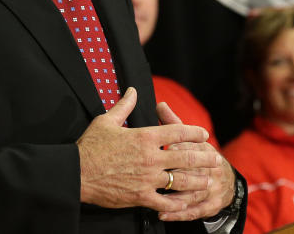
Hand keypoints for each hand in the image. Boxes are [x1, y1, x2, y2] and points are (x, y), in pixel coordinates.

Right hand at [76, 87, 219, 211]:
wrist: (78, 173)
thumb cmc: (90, 146)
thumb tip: (132, 91)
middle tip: (215, 158)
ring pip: (180, 180)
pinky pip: (164, 202)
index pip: (176, 131)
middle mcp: (150, 157)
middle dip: (204, 157)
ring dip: (196, 180)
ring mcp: (147, 178)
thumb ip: (124, 106)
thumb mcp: (106, 120)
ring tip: (207, 181)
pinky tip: (185, 202)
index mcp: (144, 137)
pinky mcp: (140, 196)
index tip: (203, 133)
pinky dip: (176, 203)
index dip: (193, 131)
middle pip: (185, 156)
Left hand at [155, 101, 235, 221]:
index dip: (176, 147)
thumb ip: (174, 124)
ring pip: (192, 192)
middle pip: (191, 170)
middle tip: (154, 174)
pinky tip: (162, 213)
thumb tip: (160, 104)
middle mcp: (210, 169)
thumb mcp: (192, 140)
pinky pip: (193, 211)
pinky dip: (177, 213)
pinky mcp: (210, 206)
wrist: (228, 181)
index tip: (161, 146)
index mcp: (204, 150)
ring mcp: (211, 188)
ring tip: (155, 197)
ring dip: (174, 195)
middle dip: (174, 172)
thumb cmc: (202, 156)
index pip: (190, 147)